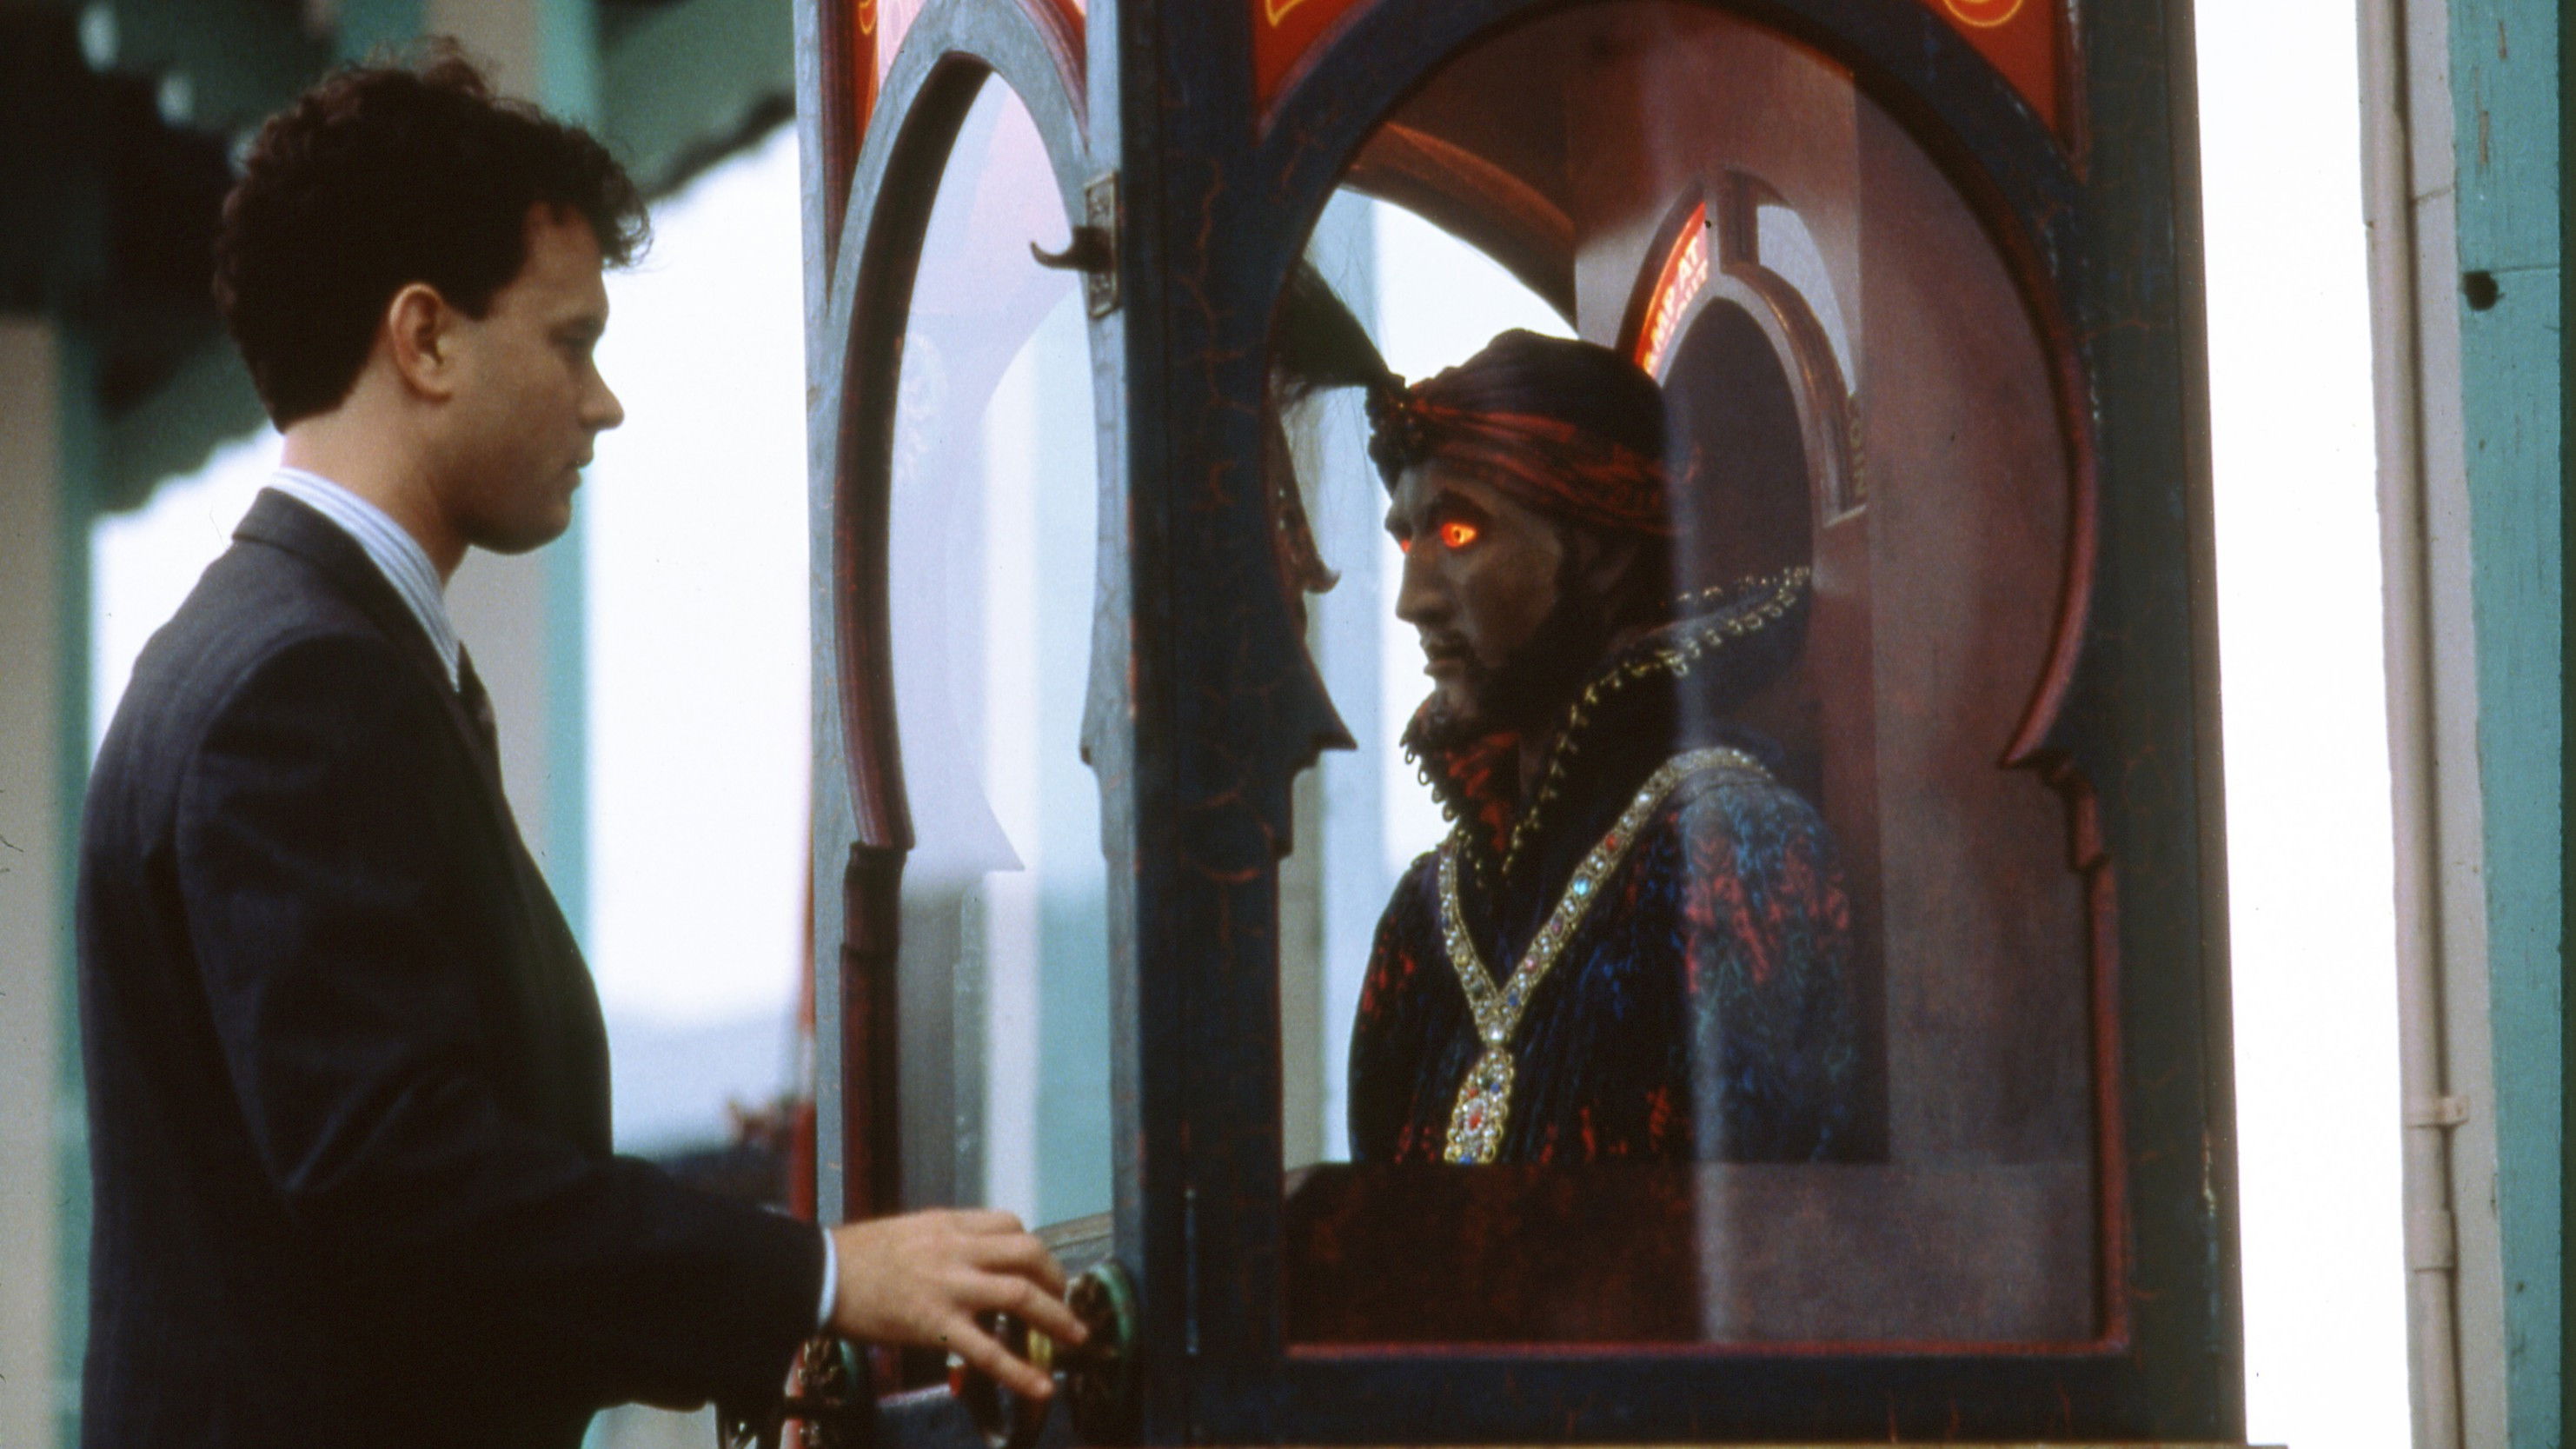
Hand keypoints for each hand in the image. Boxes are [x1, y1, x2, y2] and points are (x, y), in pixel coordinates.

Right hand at [827, 1209, 1087, 1400]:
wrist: (818, 1273)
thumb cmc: (855, 1255)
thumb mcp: (909, 1231)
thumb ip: (944, 1240)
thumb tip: (972, 1256)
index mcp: (948, 1224)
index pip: (1010, 1223)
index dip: (1033, 1247)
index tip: (1040, 1266)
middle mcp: (956, 1249)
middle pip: (1028, 1252)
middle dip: (1056, 1277)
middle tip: (1065, 1299)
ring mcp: (949, 1287)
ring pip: (1020, 1294)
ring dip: (1056, 1317)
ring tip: (1074, 1336)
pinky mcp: (935, 1325)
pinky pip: (988, 1351)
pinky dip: (1021, 1371)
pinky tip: (1042, 1386)